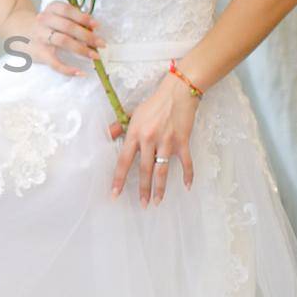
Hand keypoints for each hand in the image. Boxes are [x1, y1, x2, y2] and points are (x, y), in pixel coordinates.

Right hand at [18, 1, 105, 78]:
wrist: (19, 33)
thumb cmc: (46, 25)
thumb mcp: (56, 16)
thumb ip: (73, 20)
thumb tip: (93, 30)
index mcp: (50, 9)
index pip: (67, 10)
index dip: (83, 17)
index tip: (96, 25)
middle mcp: (44, 21)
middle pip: (67, 26)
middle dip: (87, 36)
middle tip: (101, 43)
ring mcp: (40, 37)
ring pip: (63, 41)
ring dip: (81, 49)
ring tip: (94, 55)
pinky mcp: (39, 53)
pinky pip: (54, 63)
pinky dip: (68, 69)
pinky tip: (80, 72)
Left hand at [107, 76, 196, 204]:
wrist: (177, 92)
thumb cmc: (154, 104)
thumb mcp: (133, 114)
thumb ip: (120, 127)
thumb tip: (108, 134)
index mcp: (135, 134)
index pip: (124, 161)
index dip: (118, 179)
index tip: (114, 193)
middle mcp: (149, 140)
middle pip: (144, 170)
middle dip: (142, 190)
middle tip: (142, 205)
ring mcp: (167, 142)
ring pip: (162, 170)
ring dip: (160, 188)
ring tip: (157, 202)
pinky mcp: (182, 141)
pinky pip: (186, 162)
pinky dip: (188, 175)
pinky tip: (187, 187)